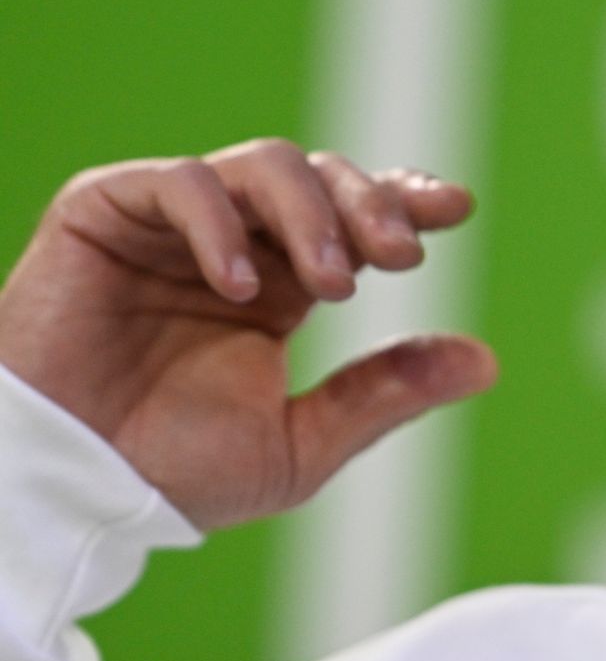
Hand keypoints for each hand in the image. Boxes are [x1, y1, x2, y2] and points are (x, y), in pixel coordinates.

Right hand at [0, 139, 495, 529]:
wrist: (64, 494)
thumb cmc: (166, 475)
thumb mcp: (299, 443)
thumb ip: (384, 395)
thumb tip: (485, 360)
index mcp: (282, 284)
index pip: (355, 216)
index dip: (404, 200)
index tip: (455, 208)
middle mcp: (235, 244)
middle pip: (321, 178)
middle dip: (371, 205)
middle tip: (403, 252)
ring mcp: (171, 224)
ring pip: (261, 165)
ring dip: (311, 212)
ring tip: (334, 282)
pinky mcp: (104, 214)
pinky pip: (176, 183)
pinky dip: (218, 221)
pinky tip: (242, 285)